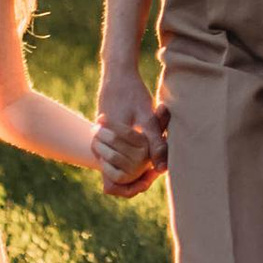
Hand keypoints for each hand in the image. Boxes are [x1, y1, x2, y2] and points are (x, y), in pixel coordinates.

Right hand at [94, 69, 168, 198]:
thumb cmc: (132, 93)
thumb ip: (155, 144)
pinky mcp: (105, 136)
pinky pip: (119, 154)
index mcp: (108, 147)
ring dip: (136, 164)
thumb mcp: (147, 117)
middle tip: (157, 166)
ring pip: (118, 166)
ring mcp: (101, 142)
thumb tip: (163, 170)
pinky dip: (133, 154)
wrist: (117, 74)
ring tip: (155, 156)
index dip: (132, 187)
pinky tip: (149, 144)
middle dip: (138, 176)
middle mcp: (100, 147)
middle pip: (118, 178)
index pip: (114, 184)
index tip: (151, 176)